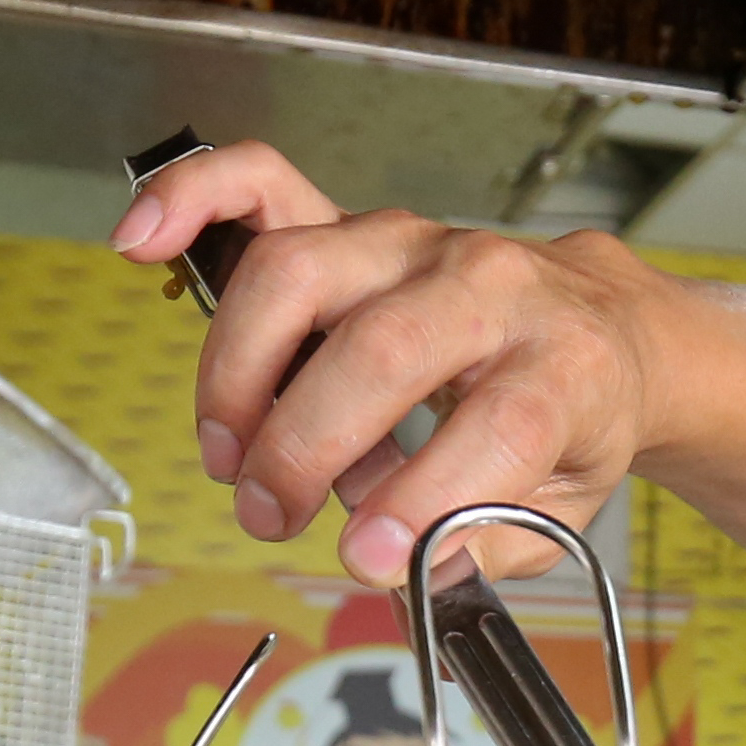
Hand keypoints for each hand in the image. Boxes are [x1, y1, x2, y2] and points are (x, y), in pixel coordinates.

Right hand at [109, 140, 675, 582]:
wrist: (602, 328)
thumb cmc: (571, 418)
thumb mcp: (566, 504)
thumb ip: (491, 541)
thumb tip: (410, 559)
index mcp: (566, 362)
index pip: (500, 423)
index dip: (425, 495)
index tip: (368, 556)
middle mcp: (490, 285)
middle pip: (383, 346)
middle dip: (305, 445)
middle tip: (270, 514)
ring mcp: (413, 243)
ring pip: (301, 276)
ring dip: (240, 374)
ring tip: (230, 456)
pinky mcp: (355, 227)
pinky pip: (261, 186)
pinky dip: (191, 200)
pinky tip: (142, 240)